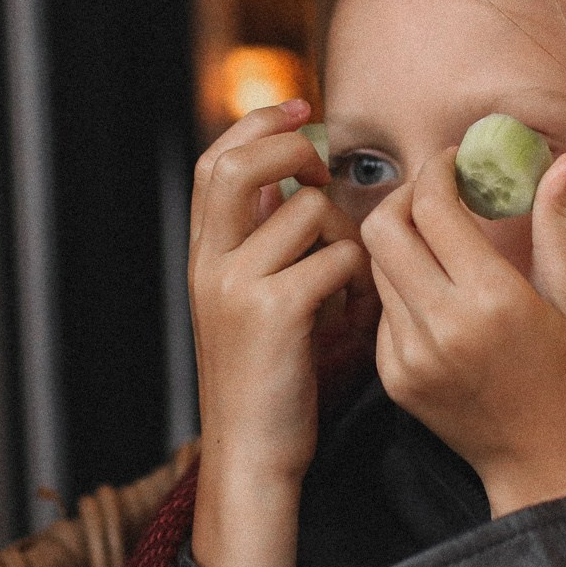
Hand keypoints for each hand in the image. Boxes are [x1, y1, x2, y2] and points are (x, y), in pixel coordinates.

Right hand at [187, 100, 377, 566]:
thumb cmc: (274, 382)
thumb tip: (299, 182)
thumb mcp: (260, 302)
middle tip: (327, 172)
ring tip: (352, 281)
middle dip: (293, 151)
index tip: (301, 110)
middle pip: (241, 165)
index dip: (258, 125)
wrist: (256, 456)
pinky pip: (336, 259)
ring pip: (307, 212)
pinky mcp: (273, 313)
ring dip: (346, 235)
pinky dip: (360, 280)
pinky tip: (359, 314)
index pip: (215, 161)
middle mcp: (210, 264)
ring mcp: (236, 287)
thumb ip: (270, 244)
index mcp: (205, 256)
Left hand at [360, 139, 565, 515]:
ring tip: (438, 241)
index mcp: (492, 301)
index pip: (432, 208)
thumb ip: (561, 220)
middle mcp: (442, 328)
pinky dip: (401, 288)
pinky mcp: (393, 379)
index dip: (436, 170)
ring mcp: (409, 357)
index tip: (453, 162)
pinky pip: (381, 310)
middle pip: (382, 228)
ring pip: (376, 266)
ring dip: (400, 241)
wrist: (546, 467)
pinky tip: (436, 295)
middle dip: (405, 197)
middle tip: (435, 194)